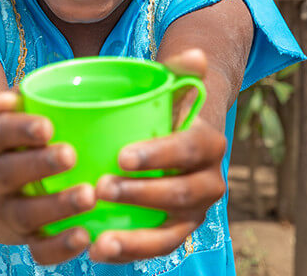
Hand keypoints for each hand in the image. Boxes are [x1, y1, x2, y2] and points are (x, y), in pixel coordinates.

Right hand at [0, 91, 95, 263]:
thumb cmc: (14, 141)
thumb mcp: (12, 118)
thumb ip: (22, 101)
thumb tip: (20, 91)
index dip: (20, 128)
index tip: (46, 126)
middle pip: (9, 172)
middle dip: (39, 164)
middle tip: (70, 154)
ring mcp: (6, 211)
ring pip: (24, 213)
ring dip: (57, 206)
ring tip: (89, 195)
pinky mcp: (22, 238)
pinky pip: (37, 249)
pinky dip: (59, 248)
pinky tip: (85, 237)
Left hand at [90, 50, 226, 263]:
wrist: (180, 135)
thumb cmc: (170, 107)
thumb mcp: (175, 84)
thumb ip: (181, 67)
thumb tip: (196, 55)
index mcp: (209, 143)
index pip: (190, 149)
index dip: (160, 155)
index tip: (121, 156)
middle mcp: (209, 182)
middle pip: (179, 194)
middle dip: (141, 194)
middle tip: (100, 187)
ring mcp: (194, 212)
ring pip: (170, 232)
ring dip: (136, 240)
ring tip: (98, 240)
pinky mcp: (176, 230)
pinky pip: (156, 247)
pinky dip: (130, 252)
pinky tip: (97, 249)